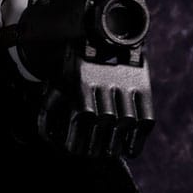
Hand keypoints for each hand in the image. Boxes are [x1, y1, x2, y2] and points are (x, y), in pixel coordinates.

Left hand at [37, 55, 154, 157]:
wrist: (103, 39)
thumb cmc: (74, 72)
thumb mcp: (56, 86)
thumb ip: (47, 113)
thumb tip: (50, 140)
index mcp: (81, 83)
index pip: (81, 120)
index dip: (77, 139)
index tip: (74, 149)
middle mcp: (105, 84)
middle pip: (103, 123)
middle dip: (95, 144)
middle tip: (91, 153)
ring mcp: (127, 85)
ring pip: (125, 122)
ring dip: (116, 143)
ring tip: (108, 153)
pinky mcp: (144, 88)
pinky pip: (145, 118)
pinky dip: (139, 138)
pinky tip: (130, 150)